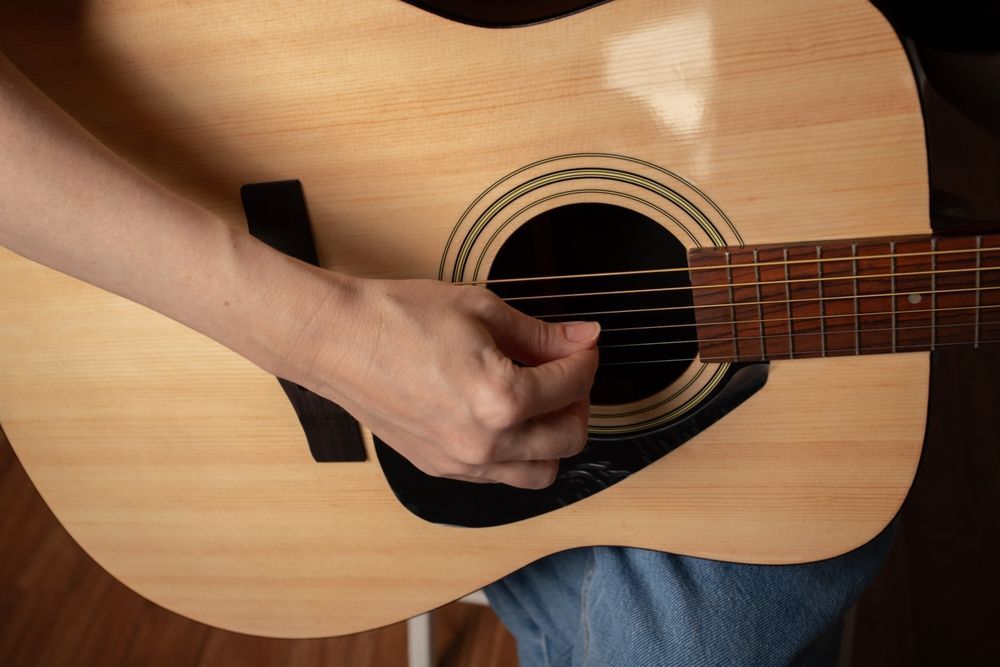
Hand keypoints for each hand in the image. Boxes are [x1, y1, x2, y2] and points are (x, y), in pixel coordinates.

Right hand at [291, 276, 599, 488]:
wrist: (337, 339)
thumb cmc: (399, 318)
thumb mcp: (481, 310)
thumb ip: (540, 334)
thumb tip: (582, 337)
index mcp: (502, 398)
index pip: (573, 384)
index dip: (586, 356)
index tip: (582, 342)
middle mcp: (486, 442)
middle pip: (569, 438)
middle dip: (579, 401)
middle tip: (567, 372)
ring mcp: (461, 463)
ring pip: (540, 473)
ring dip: (554, 439)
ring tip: (541, 403)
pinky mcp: (440, 468)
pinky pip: (500, 477)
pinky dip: (517, 454)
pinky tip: (506, 419)